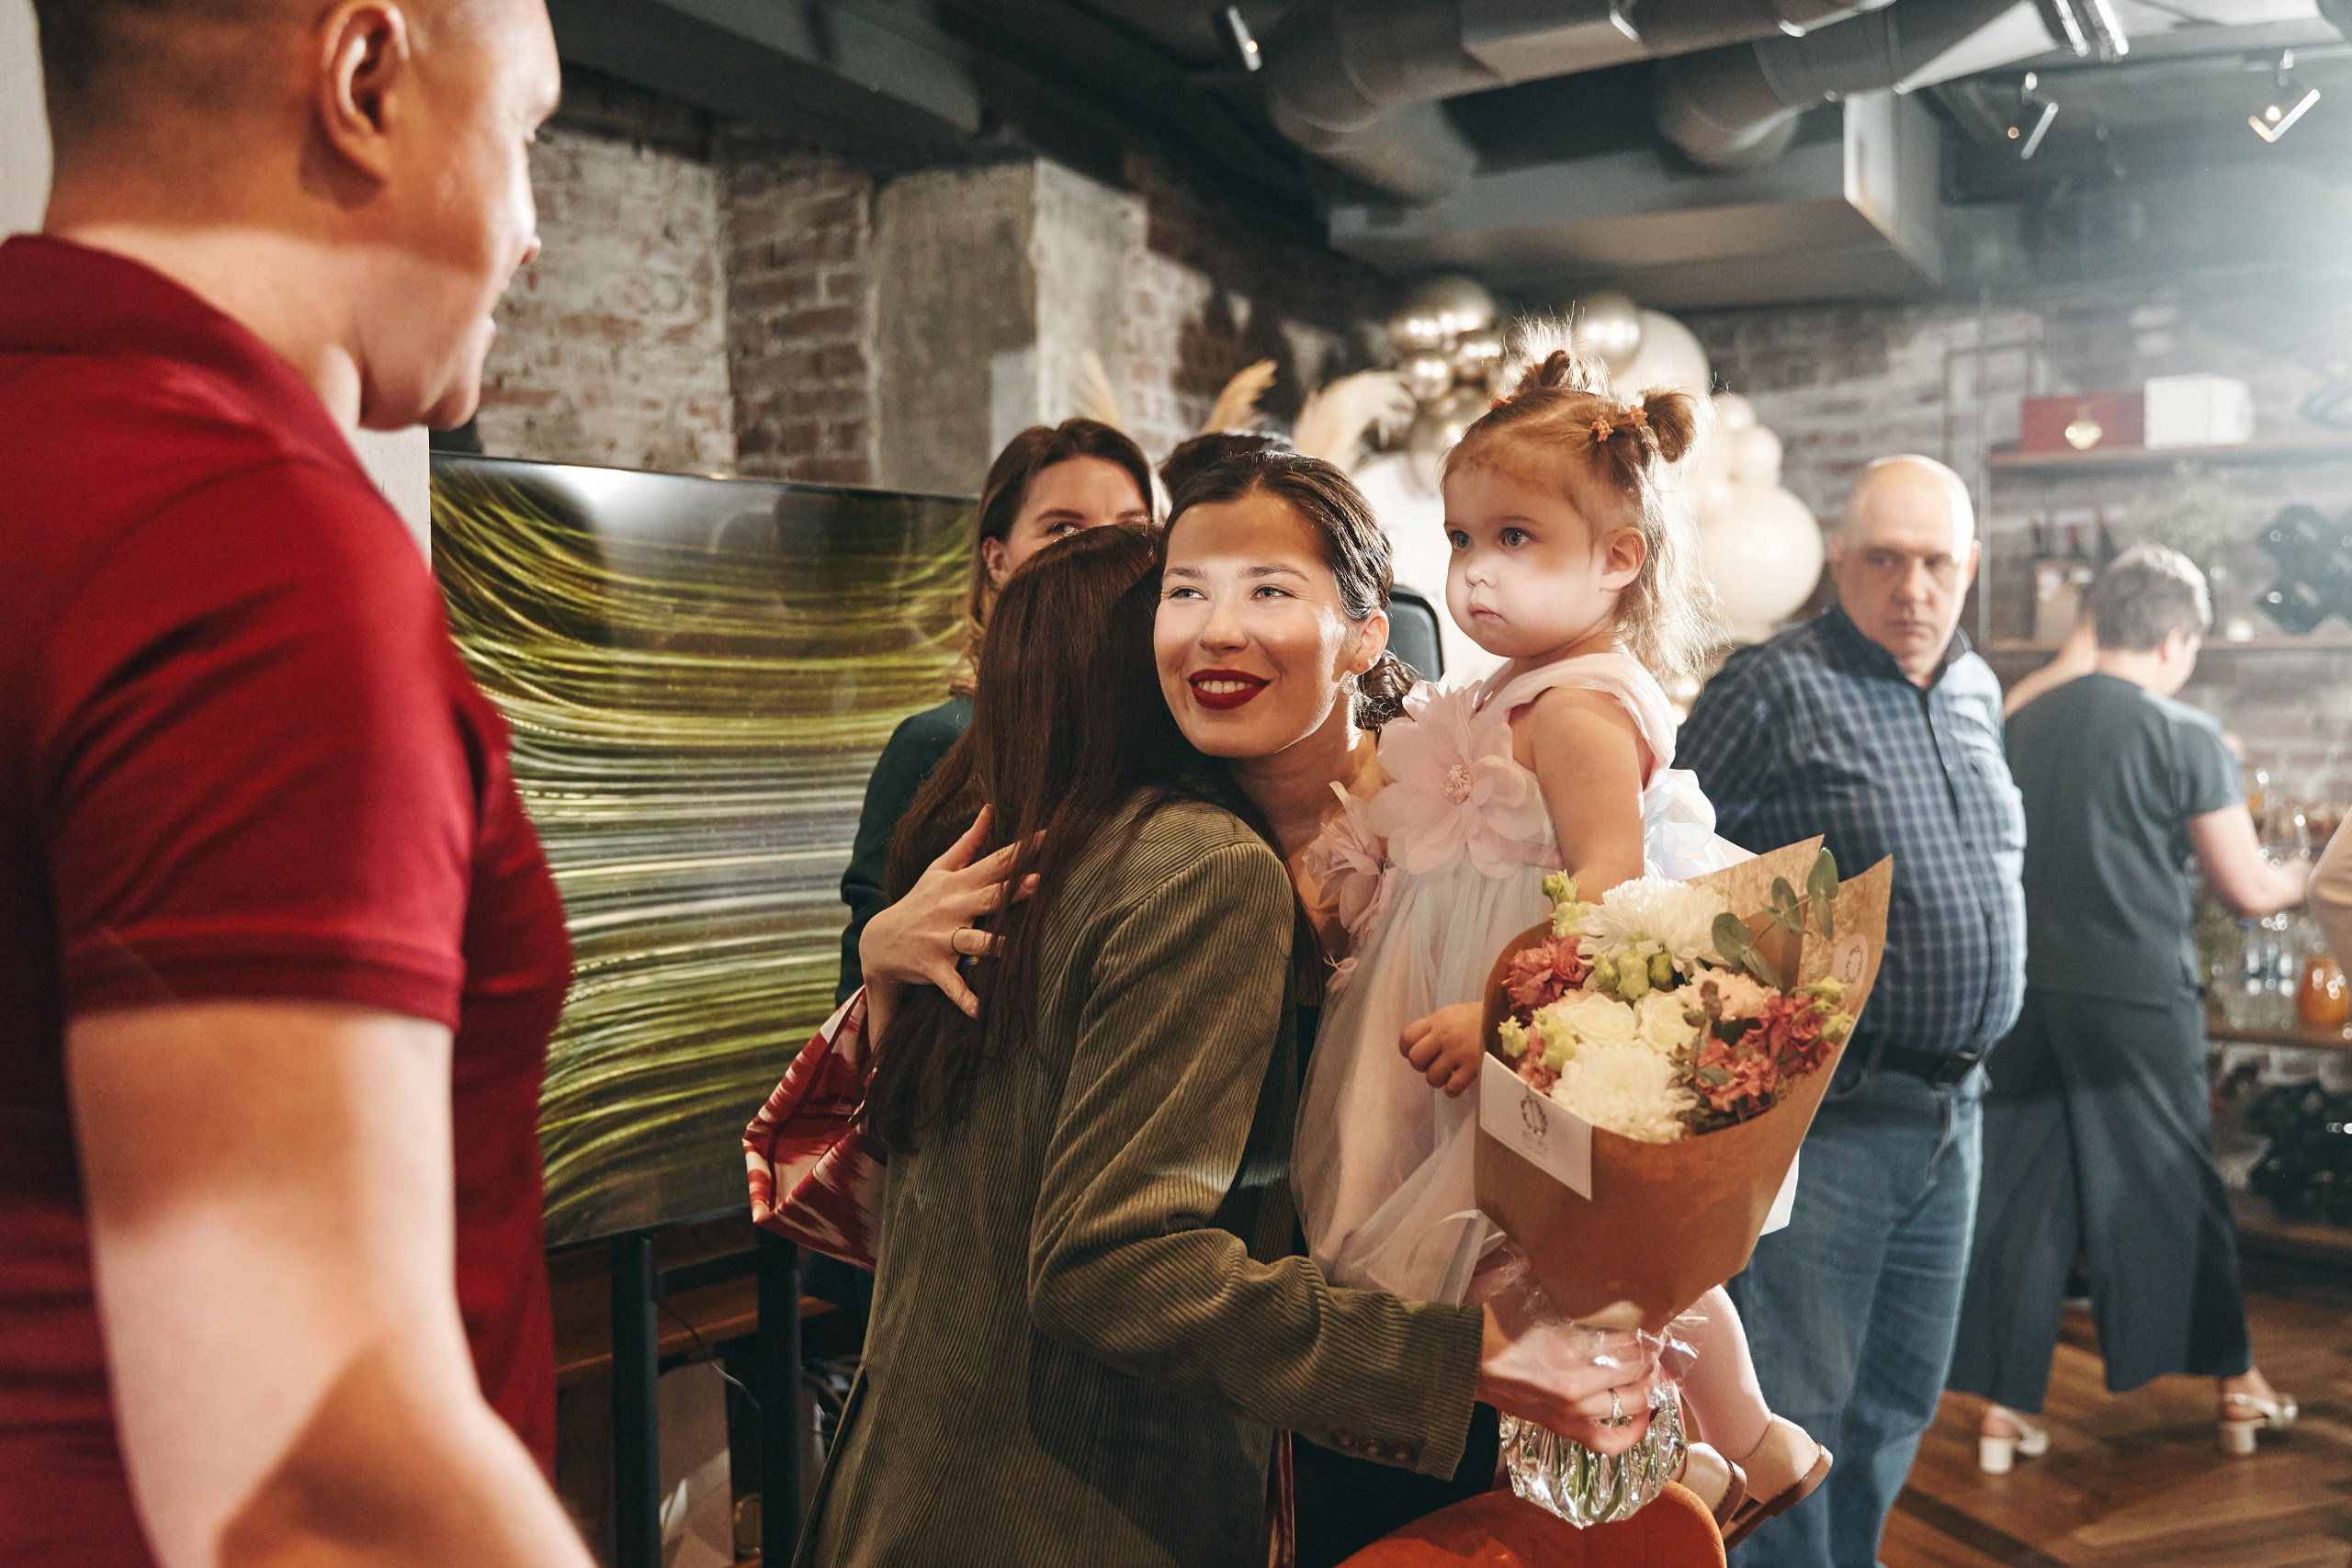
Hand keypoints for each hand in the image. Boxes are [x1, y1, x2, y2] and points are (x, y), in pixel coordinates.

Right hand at [859, 807, 1037, 1019]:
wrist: (879, 941)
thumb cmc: (920, 901)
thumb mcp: (940, 869)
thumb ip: (969, 842)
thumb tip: (990, 809)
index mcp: (957, 884)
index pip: (994, 862)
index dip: (1021, 849)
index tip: (1049, 836)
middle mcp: (952, 908)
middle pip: (988, 897)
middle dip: (1011, 891)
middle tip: (1038, 882)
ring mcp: (942, 938)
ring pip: (973, 941)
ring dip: (993, 944)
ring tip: (1014, 948)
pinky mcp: (934, 967)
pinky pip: (952, 984)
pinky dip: (965, 998)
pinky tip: (981, 1011)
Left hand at [1402, 1002, 1484, 1096]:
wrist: (1512, 1020)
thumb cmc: (1482, 1017)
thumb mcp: (1455, 1014)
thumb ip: (1436, 1027)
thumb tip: (1420, 1046)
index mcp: (1438, 1020)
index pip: (1407, 1036)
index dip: (1407, 1049)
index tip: (1417, 1053)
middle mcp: (1445, 1035)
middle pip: (1415, 1059)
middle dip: (1421, 1066)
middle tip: (1434, 1064)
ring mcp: (1459, 1052)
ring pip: (1431, 1077)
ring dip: (1438, 1079)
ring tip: (1449, 1074)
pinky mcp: (1473, 1068)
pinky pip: (1451, 1088)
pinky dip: (1452, 1090)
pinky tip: (1458, 1083)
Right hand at [1471, 1247, 1661, 1455]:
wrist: (1465, 1361)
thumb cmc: (1497, 1324)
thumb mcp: (1534, 1300)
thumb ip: (1569, 1299)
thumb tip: (1598, 1284)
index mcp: (1567, 1351)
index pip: (1626, 1343)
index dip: (1645, 1332)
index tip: (1653, 1322)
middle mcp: (1576, 1387)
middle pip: (1634, 1371)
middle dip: (1650, 1355)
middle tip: (1654, 1341)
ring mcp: (1572, 1412)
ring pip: (1631, 1402)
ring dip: (1646, 1384)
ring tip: (1649, 1369)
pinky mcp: (1564, 1427)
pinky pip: (1608, 1441)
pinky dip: (1633, 1433)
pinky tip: (1646, 1416)